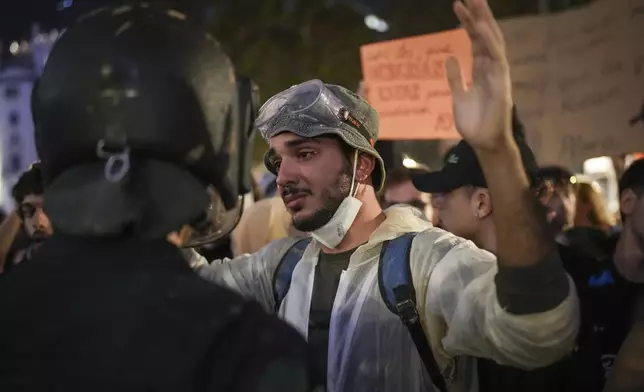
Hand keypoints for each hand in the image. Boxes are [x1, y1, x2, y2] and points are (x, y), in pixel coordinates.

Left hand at [447, 0, 512, 151]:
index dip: (467, 22)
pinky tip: (481, 28)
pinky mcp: (501, 83)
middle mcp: (491, 68)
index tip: (458, 5)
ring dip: (484, 22)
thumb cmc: (474, 123)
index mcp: (481, 70)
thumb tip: (450, 58)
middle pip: (485, 35)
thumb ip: (456, 78)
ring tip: (476, 2)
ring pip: (492, 42)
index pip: (475, 40)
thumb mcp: (458, 97)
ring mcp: (498, 74)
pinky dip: (489, 42)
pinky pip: (496, 58)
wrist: (484, 143)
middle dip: (479, 14)